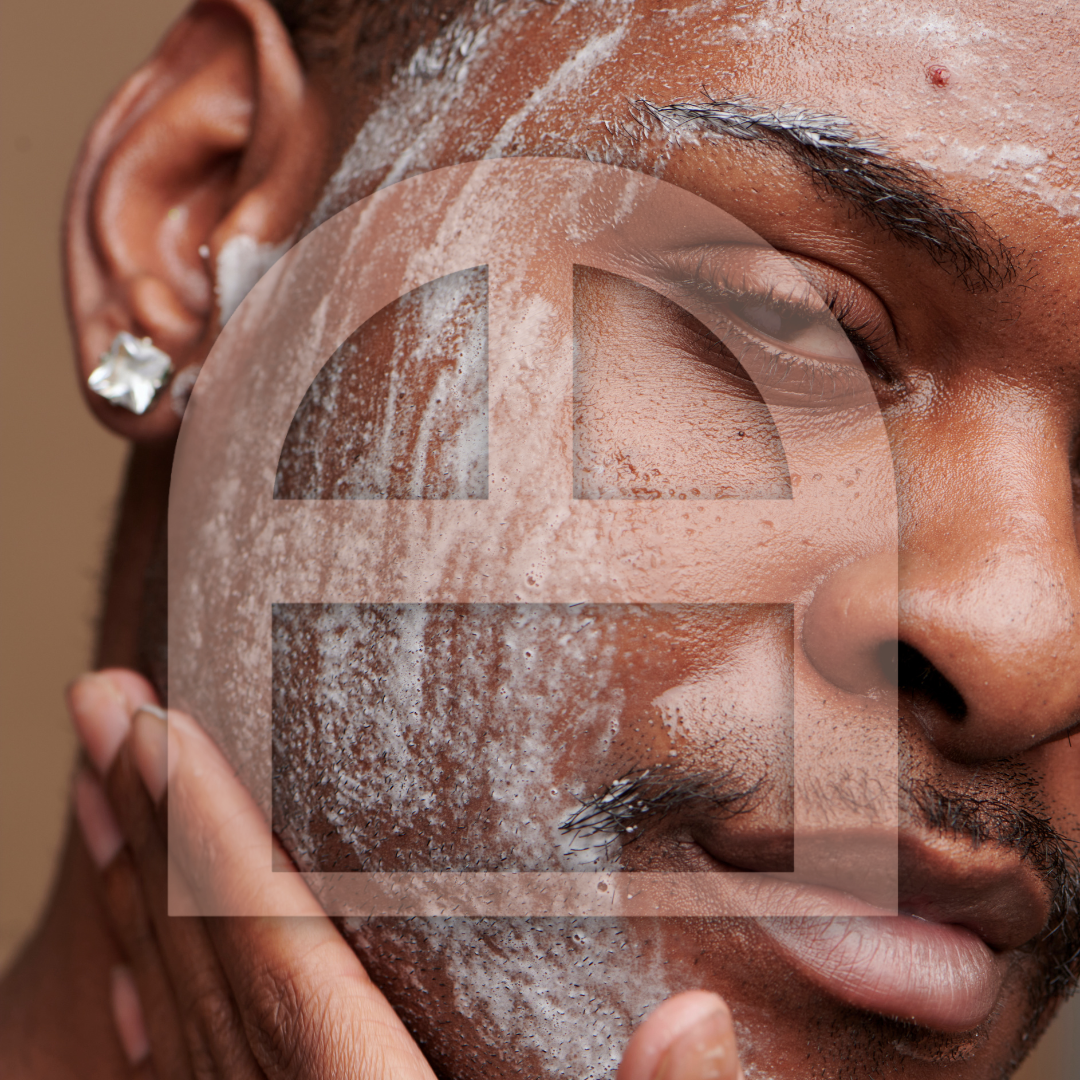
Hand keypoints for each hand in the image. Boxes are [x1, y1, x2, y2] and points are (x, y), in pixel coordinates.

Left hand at [69, 670, 744, 1079]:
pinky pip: (184, 1077)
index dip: (219, 841)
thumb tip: (692, 1016)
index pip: (280, 962)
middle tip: (98, 706)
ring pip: (173, 1006)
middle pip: (203, 961)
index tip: (164, 734)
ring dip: (133, 886)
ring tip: (97, 782)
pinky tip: (126, 957)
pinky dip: (149, 997)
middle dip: (147, 823)